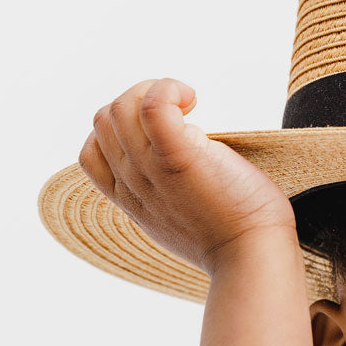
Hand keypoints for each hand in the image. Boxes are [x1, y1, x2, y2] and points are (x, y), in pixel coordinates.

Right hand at [78, 78, 298, 274]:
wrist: (253, 257)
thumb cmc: (234, 237)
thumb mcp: (182, 220)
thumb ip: (167, 194)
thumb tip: (182, 158)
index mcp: (131, 201)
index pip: (92, 153)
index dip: (117, 131)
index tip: (156, 133)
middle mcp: (133, 183)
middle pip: (104, 121)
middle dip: (137, 101)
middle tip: (181, 112)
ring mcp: (151, 170)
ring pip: (120, 109)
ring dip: (155, 91)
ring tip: (190, 103)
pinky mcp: (177, 158)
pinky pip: (152, 105)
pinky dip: (168, 89)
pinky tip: (192, 98)